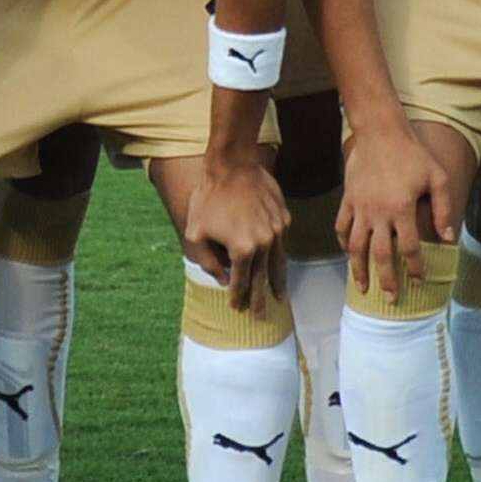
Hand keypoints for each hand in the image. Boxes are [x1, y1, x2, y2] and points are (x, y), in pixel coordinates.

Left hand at [182, 156, 290, 310]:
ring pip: (278, 263)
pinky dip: (280, 257)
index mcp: (242, 250)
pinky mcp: (284, 218)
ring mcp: (277, 231)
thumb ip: (207, 259)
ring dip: (277, 282)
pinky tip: (279, 265)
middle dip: (261, 300)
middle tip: (261, 317)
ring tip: (279, 297)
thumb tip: (221, 278)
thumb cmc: (209, 197)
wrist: (233, 164)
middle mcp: (264, 244)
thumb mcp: (196, 231)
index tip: (238, 308)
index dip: (238, 297)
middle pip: (263, 279)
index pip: (241, 281)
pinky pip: (282, 244)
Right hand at [338, 123, 454, 301]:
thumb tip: (448, 237)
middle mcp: (378, 213)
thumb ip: (442, 208)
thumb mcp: (437, 177)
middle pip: (380, 255)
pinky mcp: (348, 199)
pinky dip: (343, 242)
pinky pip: (342, 226)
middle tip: (390, 299)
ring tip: (362, 287)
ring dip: (359, 269)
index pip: (409, 248)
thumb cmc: (412, 154)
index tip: (419, 282)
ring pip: (356, 246)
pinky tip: (347, 253)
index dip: (415, 268)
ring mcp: (360, 208)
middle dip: (386, 279)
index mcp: (401, 209)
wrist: (380, 132)